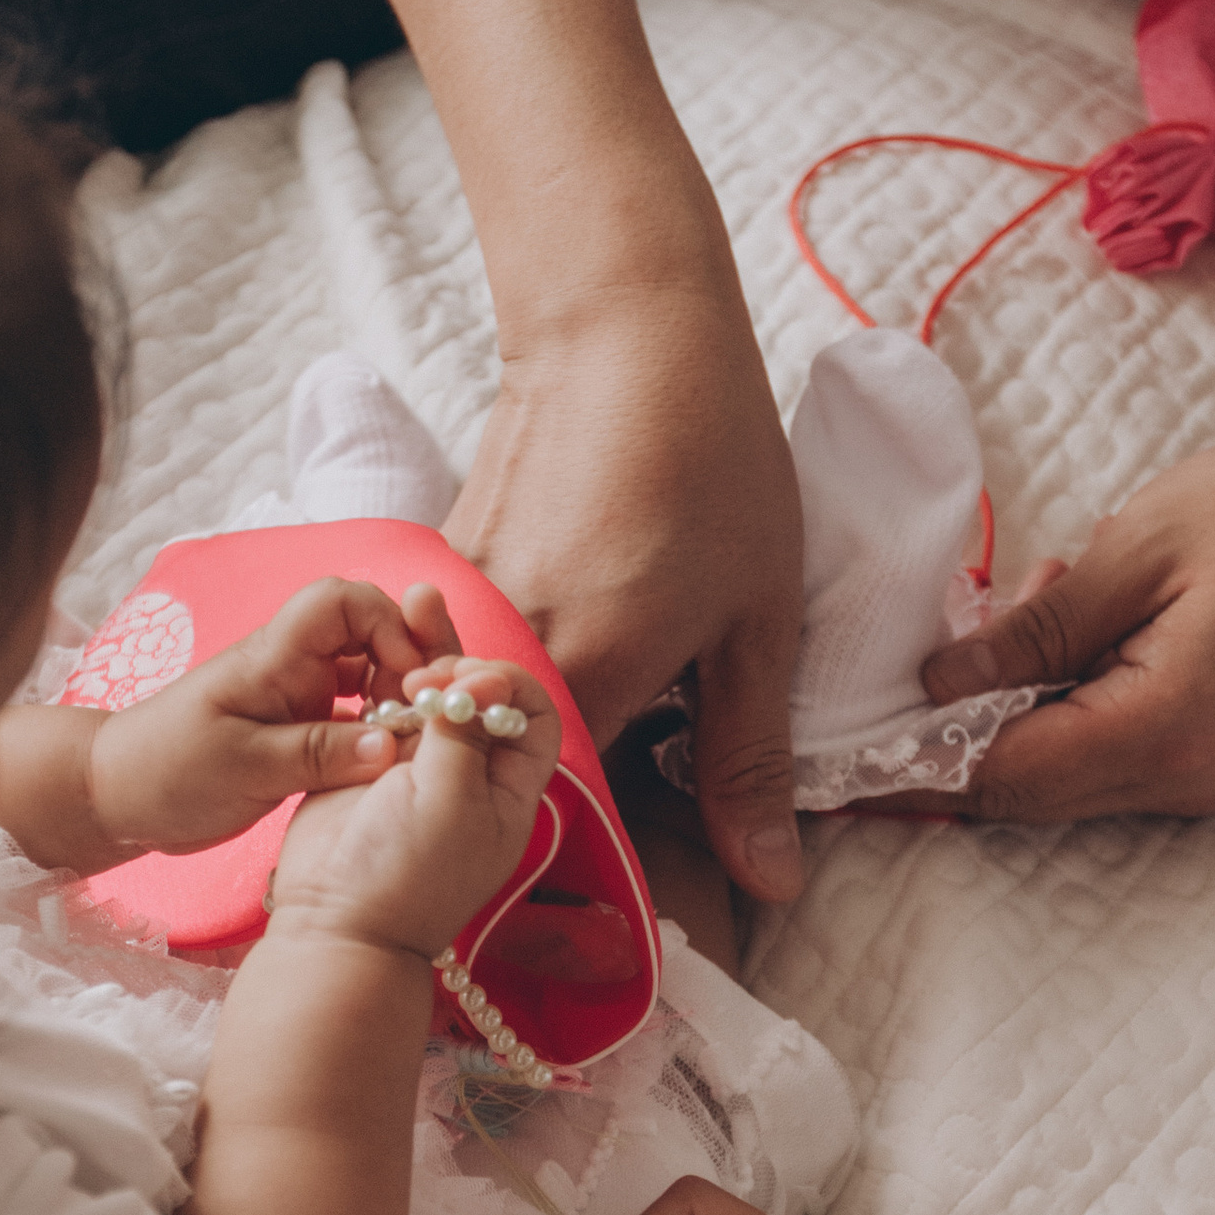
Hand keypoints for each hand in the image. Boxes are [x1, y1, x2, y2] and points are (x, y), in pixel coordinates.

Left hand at [89, 577, 462, 852]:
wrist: (116, 793)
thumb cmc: (165, 769)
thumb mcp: (242, 766)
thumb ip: (318, 754)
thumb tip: (392, 746)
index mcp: (275, 656)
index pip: (344, 601)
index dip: (388, 626)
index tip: (408, 680)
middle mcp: (294, 666)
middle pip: (371, 632)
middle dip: (408, 663)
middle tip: (425, 718)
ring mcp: (299, 696)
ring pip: (369, 675)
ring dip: (397, 699)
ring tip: (413, 744)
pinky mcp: (301, 730)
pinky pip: (356, 716)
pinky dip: (380, 730)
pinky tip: (390, 762)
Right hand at [265, 653, 559, 958]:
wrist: (336, 921)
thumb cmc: (407, 876)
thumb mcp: (452, 800)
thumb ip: (465, 733)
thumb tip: (477, 678)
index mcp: (507, 788)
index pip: (532, 715)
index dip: (508, 686)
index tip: (472, 682)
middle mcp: (469, 771)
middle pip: (479, 695)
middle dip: (460, 663)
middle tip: (427, 670)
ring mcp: (418, 764)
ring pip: (430, 693)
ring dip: (422, 654)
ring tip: (409, 614)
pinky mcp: (370, 759)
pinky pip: (383, 705)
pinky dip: (382, 676)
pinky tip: (376, 652)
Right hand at [447, 296, 805, 908]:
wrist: (623, 330)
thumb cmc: (710, 464)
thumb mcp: (758, 624)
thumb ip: (749, 762)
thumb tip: (769, 884)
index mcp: (580, 684)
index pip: (570, 826)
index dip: (608, 860)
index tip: (648, 873)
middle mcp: (495, 659)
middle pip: (517, 777)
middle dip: (572, 800)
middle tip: (641, 778)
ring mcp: (457, 612)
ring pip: (486, 716)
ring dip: (538, 729)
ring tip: (612, 689)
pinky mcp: (445, 573)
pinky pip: (470, 657)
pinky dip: (513, 670)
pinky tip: (571, 630)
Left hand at [887, 434, 1214, 827]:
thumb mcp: (1140, 548)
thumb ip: (1034, 629)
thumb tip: (934, 685)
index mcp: (1161, 728)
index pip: (999, 775)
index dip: (909, 756)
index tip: (837, 728)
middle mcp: (1179, 779)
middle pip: (1015, 792)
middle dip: (945, 732)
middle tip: (913, 642)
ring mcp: (1196, 778)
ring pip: (1051, 776)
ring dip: (1005, 705)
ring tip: (1029, 597)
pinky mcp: (1204, 758)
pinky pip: (1095, 754)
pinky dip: (1053, 701)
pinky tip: (1067, 617)